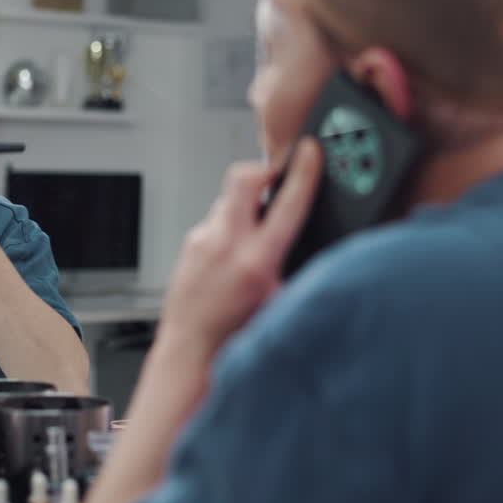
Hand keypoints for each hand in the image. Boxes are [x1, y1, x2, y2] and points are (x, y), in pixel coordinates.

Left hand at [158, 139, 322, 359]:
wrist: (191, 352)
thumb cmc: (236, 336)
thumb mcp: (282, 303)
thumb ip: (296, 268)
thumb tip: (313, 245)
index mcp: (258, 261)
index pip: (287, 202)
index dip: (304, 171)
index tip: (310, 150)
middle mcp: (227, 245)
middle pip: (244, 177)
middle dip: (263, 170)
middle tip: (276, 178)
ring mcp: (203, 241)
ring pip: (229, 201)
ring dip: (246, 208)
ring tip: (256, 234)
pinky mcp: (189, 245)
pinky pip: (215, 222)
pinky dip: (229, 229)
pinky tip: (233, 256)